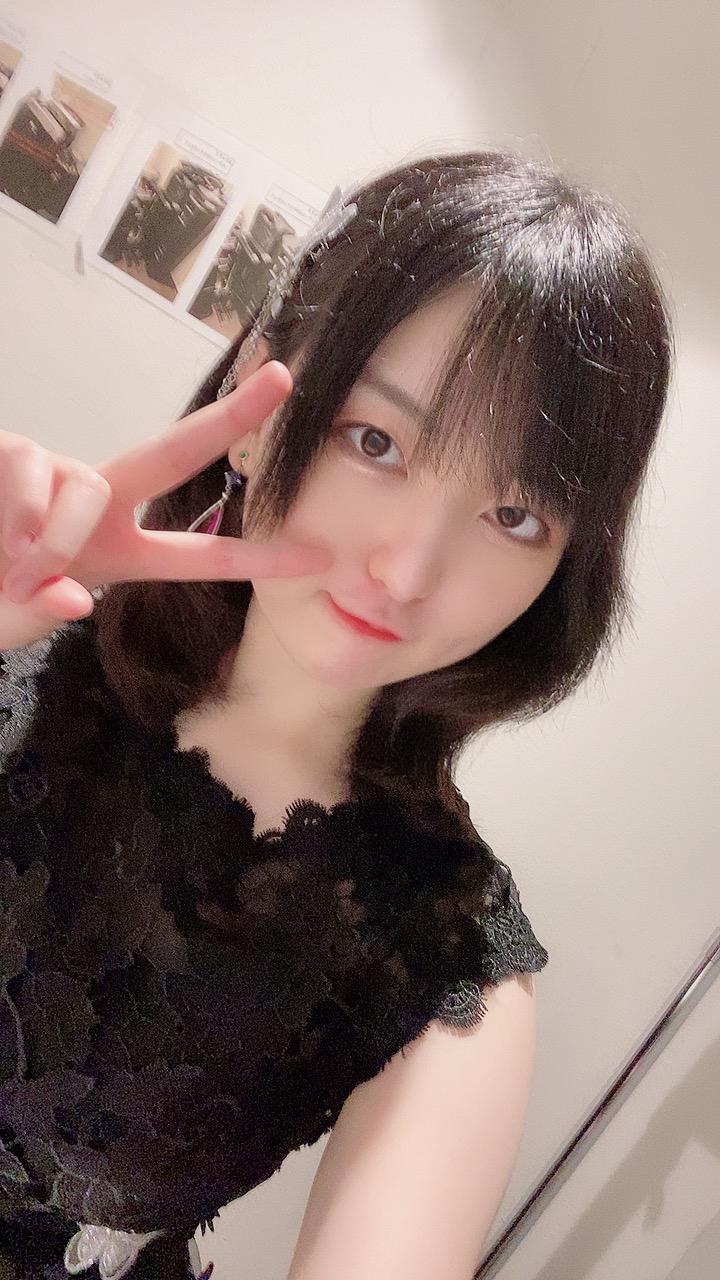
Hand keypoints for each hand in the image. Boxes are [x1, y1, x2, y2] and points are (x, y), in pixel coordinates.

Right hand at [0, 361, 329, 648]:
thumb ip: (40, 615)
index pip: (200, 556)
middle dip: (233, 417)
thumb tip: (73, 597)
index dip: (259, 558)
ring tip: (21, 568)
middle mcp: (98, 503)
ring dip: (60, 537)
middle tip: (285, 376)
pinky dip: (24, 513)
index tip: (321, 556)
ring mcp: (57, 472)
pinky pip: (35, 471)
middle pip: (176, 451)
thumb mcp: (10, 622)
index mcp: (116, 554)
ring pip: (91, 486)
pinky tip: (5, 535)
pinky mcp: (17, 451)